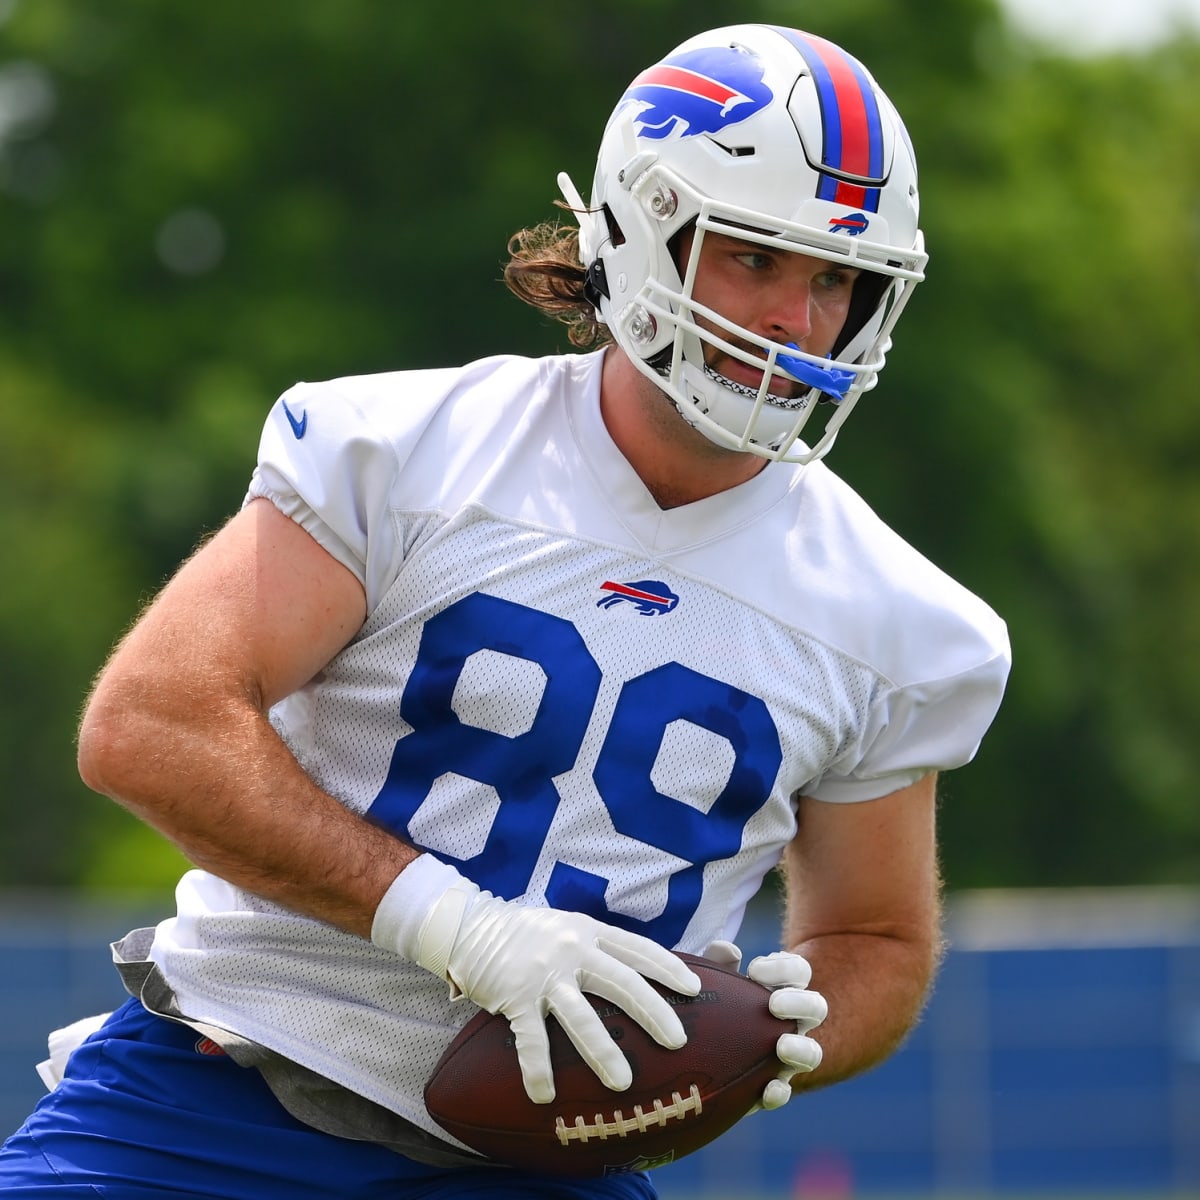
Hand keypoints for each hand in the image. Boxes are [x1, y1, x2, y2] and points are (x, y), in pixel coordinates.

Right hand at [374, 855, 700, 1103]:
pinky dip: (537, 1067)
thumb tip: (643, 968)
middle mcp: (572, 950)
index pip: (637, 949)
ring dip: (602, 1051)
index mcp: (589, 931)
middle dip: (652, 1012)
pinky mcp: (515, 996)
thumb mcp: (570, 925)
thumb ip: (601, 944)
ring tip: (623, 1083)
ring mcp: (544, 974)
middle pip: (621, 982)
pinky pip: (531, 1037)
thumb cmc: (530, 932)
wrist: (473, 925)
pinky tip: (545, 1095)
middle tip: (677, 1041)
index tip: (694, 988)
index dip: (667, 968)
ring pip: (580, 1015)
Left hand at [704, 942, 826, 1110]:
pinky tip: (767, 1090)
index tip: (754, 970)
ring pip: (813, 1053)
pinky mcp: (769, 1087)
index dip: (784, 967)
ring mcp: (786, 1057)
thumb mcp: (714, 979)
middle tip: (774, 1004)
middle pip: (817, 1008)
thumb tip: (730, 952)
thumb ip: (718, 961)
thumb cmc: (716, 1005)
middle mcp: (792, 1022)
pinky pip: (783, 1092)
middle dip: (800, 1002)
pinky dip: (778, 1092)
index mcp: (783, 990)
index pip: (799, 972)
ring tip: (782, 1045)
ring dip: (801, 1048)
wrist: (703, 1053)